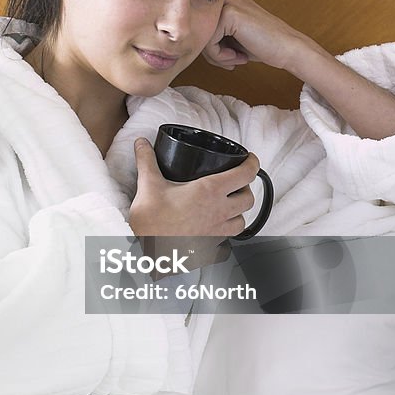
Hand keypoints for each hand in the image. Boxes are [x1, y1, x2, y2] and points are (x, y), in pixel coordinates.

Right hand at [129, 139, 258, 267]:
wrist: (145, 251)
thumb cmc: (151, 221)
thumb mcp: (149, 183)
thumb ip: (147, 160)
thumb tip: (142, 144)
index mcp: (209, 191)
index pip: (245, 174)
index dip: (252, 163)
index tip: (250, 159)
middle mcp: (218, 212)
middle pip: (248, 199)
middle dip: (246, 188)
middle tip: (236, 183)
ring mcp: (215, 232)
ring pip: (242, 222)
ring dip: (239, 212)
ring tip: (228, 206)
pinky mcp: (209, 248)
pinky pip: (227, 241)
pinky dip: (226, 233)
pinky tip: (214, 228)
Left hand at [202, 0, 310, 71]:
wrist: (286, 48)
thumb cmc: (258, 44)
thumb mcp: (227, 35)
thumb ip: (206, 32)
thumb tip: (179, 42)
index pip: (193, 24)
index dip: (206, 46)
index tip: (224, 55)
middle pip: (195, 30)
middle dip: (209, 51)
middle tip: (229, 58)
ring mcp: (225, 2)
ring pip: (200, 37)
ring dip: (216, 56)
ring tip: (235, 57)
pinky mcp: (228, 13)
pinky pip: (209, 44)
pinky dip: (221, 57)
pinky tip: (238, 56)